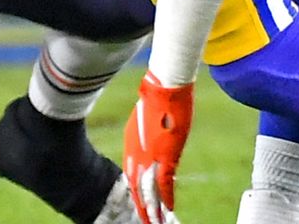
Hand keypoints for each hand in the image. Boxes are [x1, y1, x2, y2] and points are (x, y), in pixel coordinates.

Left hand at [124, 74, 193, 223]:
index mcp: (131, 146)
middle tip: (145, 221)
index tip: (138, 205)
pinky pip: (165, 184)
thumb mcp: (146, 118)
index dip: (135, 193)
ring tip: (154, 223)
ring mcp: (151, 155)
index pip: (131, 176)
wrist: (163, 87)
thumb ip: (146, 134)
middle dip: (142, 206)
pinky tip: (168, 211)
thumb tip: (149, 138)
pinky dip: (167, 198)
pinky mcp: (166, 155)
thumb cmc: (157, 96)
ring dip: (153, 208)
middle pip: (138, 187)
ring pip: (150, 190)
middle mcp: (137, 154)